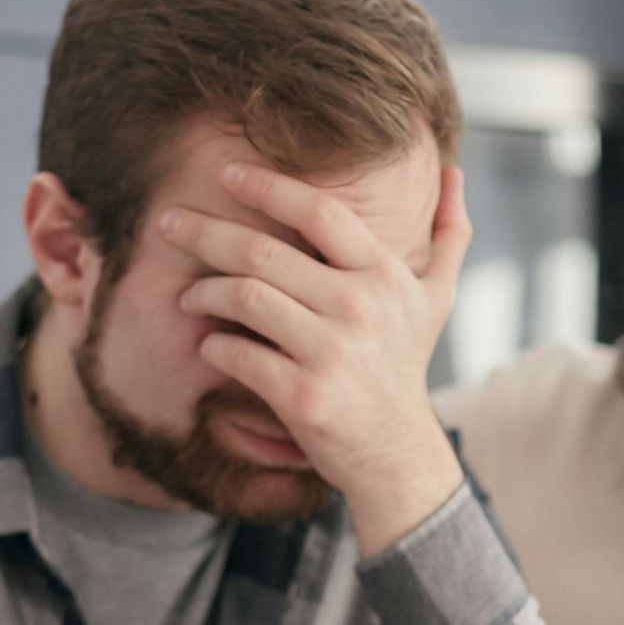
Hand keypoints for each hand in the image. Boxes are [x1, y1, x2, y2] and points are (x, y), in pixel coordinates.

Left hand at [155, 162, 471, 555]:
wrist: (396, 452)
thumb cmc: (405, 366)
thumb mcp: (436, 299)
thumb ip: (448, 234)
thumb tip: (454, 172)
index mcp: (384, 274)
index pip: (319, 212)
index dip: (267, 186)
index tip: (226, 172)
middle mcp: (360, 307)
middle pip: (263, 251)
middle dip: (205, 232)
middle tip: (168, 223)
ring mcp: (331, 352)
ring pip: (244, 297)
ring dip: (204, 291)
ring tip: (189, 294)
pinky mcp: (303, 395)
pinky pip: (237, 353)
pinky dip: (213, 345)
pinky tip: (207, 344)